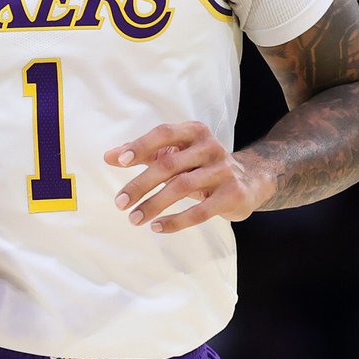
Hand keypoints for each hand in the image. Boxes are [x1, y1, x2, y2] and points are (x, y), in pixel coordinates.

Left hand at [103, 121, 269, 234]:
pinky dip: (176, 221)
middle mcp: (210, 147)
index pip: (164, 133)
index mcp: (194, 132)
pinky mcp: (232, 195)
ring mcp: (223, 170)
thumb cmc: (202, 164)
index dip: (141, 146)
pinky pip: (200, 211)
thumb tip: (108, 156)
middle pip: (169, 164)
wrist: (251, 179)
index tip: (120, 162)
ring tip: (134, 219)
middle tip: (120, 203)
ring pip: (182, 187)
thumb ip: (144, 153)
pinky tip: (157, 227)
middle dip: (140, 184)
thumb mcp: (177, 153)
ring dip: (154, 205)